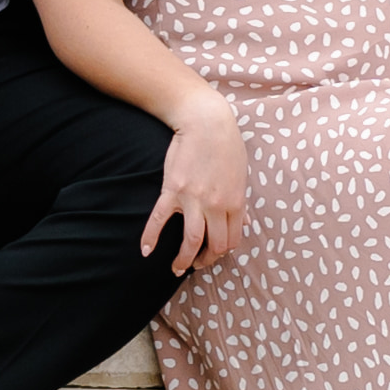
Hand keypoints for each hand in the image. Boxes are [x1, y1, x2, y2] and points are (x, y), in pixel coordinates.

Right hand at [144, 97, 251, 273]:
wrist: (206, 121)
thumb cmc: (226, 144)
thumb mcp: (241, 175)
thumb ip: (240, 202)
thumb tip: (243, 222)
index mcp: (235, 202)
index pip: (232, 240)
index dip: (222, 252)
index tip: (213, 253)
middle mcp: (216, 206)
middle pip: (213, 245)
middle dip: (204, 260)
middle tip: (196, 264)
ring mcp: (193, 200)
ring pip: (190, 241)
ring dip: (183, 260)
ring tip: (176, 268)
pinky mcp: (173, 191)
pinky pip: (160, 220)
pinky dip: (151, 237)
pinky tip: (145, 251)